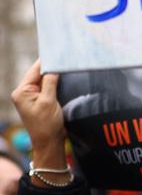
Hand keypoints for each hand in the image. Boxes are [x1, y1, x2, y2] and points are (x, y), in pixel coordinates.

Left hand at [11, 60, 66, 174]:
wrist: (49, 143)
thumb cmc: (47, 125)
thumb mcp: (49, 101)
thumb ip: (50, 82)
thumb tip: (53, 67)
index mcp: (22, 92)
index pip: (34, 70)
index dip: (47, 60)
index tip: (58, 51)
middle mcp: (24, 93)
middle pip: (39, 74)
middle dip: (51, 67)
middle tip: (65, 57)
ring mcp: (31, 97)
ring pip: (44, 80)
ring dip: (54, 75)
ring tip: (66, 66)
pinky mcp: (39, 101)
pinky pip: (47, 87)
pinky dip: (55, 83)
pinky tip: (64, 79)